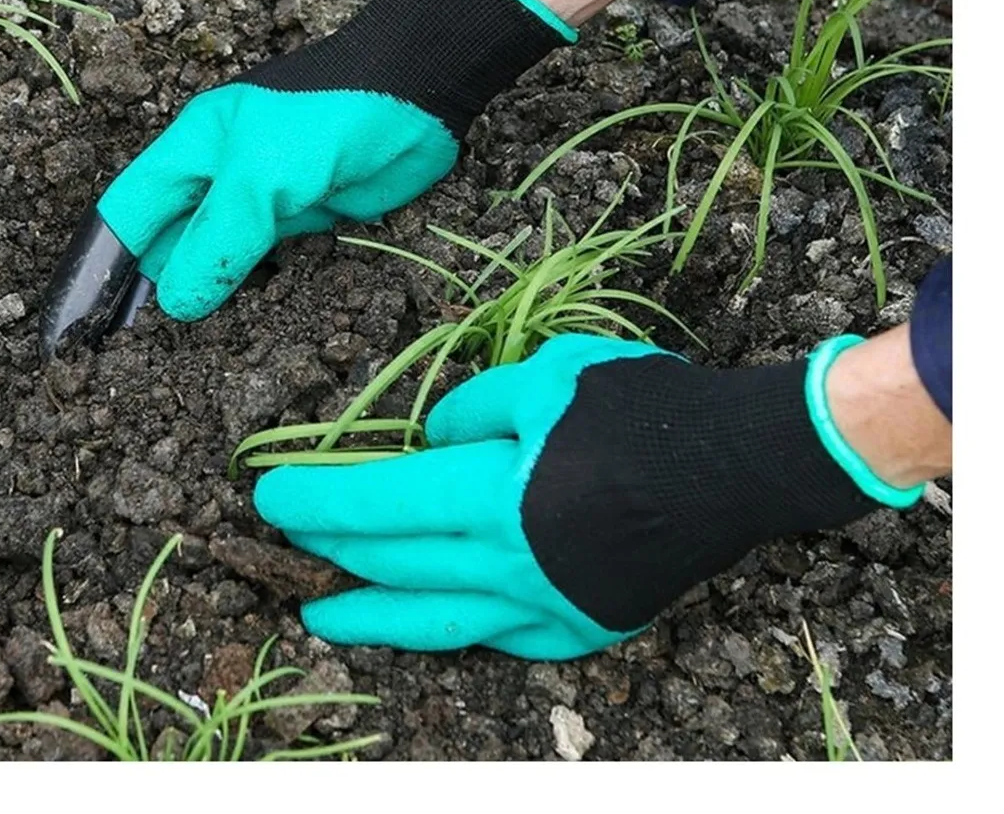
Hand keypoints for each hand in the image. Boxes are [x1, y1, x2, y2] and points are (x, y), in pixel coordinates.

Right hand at [38, 0, 569, 356]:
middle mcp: (221, 177)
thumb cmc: (328, 119)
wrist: (419, 96)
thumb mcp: (260, 177)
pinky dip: (255, 292)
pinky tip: (243, 329)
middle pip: (171, 241)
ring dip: (207, 296)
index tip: (86, 321)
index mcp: (192, 151)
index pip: (129, 214)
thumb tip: (175, 302)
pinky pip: (269, 263)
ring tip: (180, 355)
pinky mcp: (307, 220)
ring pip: (220, 258)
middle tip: (135, 355)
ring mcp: (265, 200)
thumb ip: (217, 239)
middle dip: (154, 289)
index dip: (103, 264)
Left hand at [254, 333, 923, 660]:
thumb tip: (435, 442)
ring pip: (437, 619)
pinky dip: (456, 627)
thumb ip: (476, 408)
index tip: (270, 494)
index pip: (381, 500)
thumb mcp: (550, 373)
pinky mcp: (582, 625)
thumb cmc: (643, 407)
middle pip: (398, 559)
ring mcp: (547, 606)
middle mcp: (510, 564)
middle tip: (289, 536)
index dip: (319, 497)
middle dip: (334, 546)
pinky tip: (431, 621)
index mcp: (495, 495)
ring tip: (320, 617)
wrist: (739, 463)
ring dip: (372, 615)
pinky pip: (501, 636)